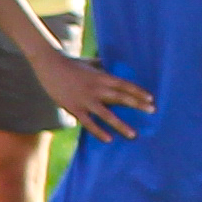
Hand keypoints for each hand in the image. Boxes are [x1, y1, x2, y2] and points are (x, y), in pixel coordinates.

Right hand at [33, 36, 148, 138]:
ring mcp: (85, 99)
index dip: (138, 92)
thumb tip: (114, 65)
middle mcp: (96, 88)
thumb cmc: (71, 63)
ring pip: (107, 114)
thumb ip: (103, 65)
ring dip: (121, 125)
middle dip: (137, 105)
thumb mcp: (90, 62)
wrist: (49, 65)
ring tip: (133, 135)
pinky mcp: (75, 108)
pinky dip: (99, 131)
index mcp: (101, 76)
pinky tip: (109, 139)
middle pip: (120, 98)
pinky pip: (89, 122)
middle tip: (152, 112)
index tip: (151, 99)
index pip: (124, 85)